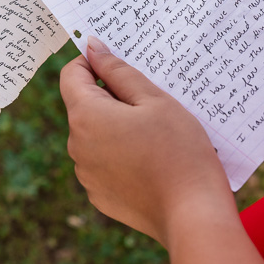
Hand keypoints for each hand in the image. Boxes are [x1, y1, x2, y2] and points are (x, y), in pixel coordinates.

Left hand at [59, 37, 237, 247]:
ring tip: (155, 134)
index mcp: (86, 116)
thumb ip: (118, 71)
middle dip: (111, 97)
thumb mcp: (154, 100)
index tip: (117, 61)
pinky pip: (103, 163)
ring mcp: (86, 174)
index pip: (70, 75)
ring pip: (95, 135)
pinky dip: (120, 155)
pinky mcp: (99, 195)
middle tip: (150, 100)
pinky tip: (151, 160)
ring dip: (116, 127)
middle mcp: (76, 145)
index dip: (91, 62)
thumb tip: (92, 48)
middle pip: (85, 106)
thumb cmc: (179, 150)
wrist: (193, 215)